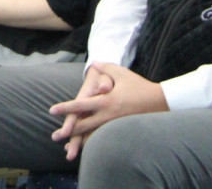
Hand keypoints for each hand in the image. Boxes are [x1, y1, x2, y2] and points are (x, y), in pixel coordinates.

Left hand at [49, 63, 167, 159]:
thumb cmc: (139, 86)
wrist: (159, 101)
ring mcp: (115, 125)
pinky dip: (93, 142)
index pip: (81, 106)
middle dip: (68, 131)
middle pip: (84, 125)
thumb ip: (105, 69)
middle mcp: (108, 116)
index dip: (66, 108)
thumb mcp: (121, 74)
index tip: (52, 111)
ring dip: (79, 140)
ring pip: (94, 135)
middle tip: (54, 136)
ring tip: (66, 148)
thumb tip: (94, 63)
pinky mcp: (120, 129)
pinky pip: (104, 137)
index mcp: (106, 101)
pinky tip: (86, 146)